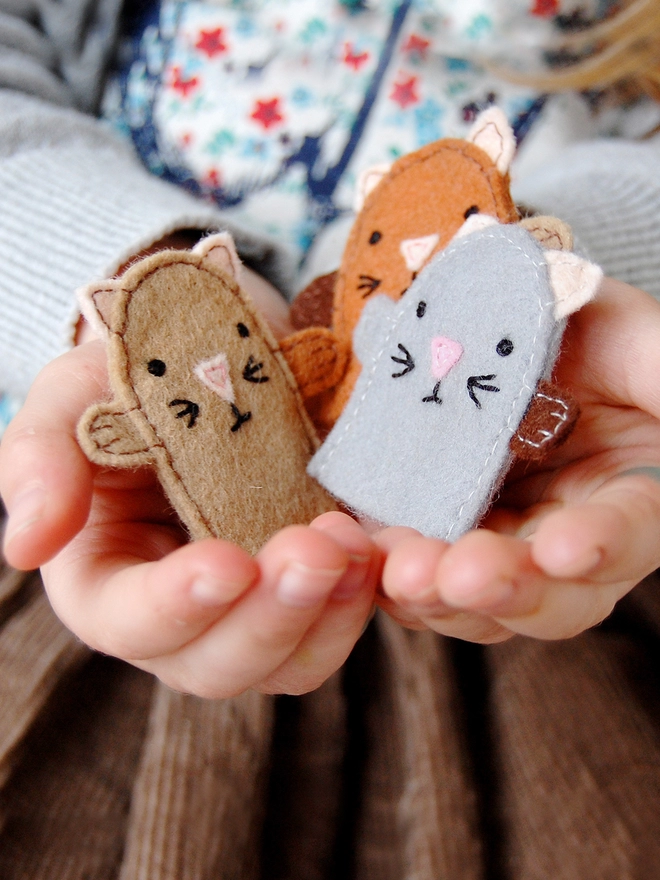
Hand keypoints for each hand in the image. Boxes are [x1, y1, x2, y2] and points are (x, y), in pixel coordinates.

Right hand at [0, 258, 378, 697]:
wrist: (215, 365)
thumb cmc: (133, 381)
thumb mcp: (73, 396)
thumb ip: (40, 458)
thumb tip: (24, 546)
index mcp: (107, 580)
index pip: (128, 621)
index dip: (174, 605)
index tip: (224, 564)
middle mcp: (179, 616)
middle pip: (215, 665)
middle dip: (268, 618)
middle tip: (313, 552)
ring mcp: (248, 611)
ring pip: (285, 664)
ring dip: (324, 616)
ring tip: (352, 547)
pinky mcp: (305, 594)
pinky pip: (335, 628)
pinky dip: (359, 601)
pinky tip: (375, 551)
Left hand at [376, 277, 659, 642]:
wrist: (505, 327)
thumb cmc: (585, 328)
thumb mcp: (636, 338)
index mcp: (636, 493)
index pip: (633, 531)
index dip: (604, 544)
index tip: (566, 548)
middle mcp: (575, 534)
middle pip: (557, 595)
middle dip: (508, 589)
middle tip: (459, 576)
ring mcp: (507, 542)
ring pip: (484, 602)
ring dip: (442, 597)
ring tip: (404, 573)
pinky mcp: (445, 537)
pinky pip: (423, 577)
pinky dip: (395, 575)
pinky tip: (372, 557)